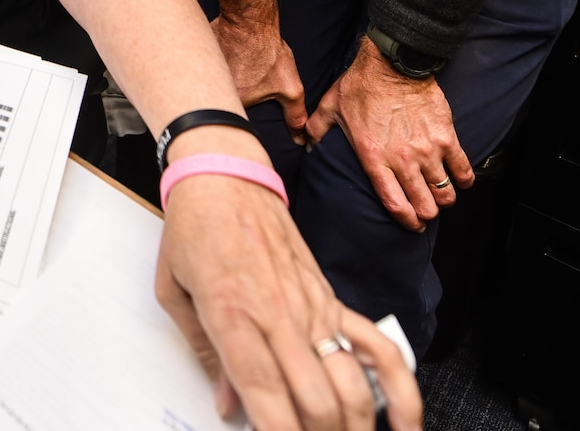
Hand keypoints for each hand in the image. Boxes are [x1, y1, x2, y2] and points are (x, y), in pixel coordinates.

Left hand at [157, 146, 422, 429]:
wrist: (225, 173)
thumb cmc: (195, 227)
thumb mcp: (173, 291)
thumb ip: (204, 355)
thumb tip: (227, 405)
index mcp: (232, 313)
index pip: (264, 393)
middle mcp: (279, 315)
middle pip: (315, 402)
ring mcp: (314, 308)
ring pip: (352, 385)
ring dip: (357, 426)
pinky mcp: (332, 299)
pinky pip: (378, 348)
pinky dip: (401, 389)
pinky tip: (407, 423)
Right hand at [212, 0, 307, 145]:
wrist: (249, 20)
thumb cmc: (267, 52)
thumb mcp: (290, 87)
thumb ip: (295, 115)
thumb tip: (300, 139)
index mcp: (234, 102)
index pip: (234, 120)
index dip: (241, 119)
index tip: (249, 111)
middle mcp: (214, 90)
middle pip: (221, 104)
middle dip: (230, 102)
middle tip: (243, 88)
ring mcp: (204, 72)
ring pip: (210, 87)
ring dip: (219, 85)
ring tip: (234, 76)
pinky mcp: (198, 58)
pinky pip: (202, 70)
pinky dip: (210, 69)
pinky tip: (222, 63)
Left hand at [305, 39, 471, 230]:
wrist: (393, 61)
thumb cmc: (360, 85)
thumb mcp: (330, 107)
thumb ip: (315, 130)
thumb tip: (305, 145)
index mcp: (373, 157)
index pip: (394, 203)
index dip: (406, 220)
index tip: (411, 224)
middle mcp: (403, 159)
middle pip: (424, 205)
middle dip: (426, 213)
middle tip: (425, 210)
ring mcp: (428, 149)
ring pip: (445, 192)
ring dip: (443, 198)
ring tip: (440, 195)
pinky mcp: (446, 136)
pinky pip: (463, 169)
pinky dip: (464, 179)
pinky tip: (460, 180)